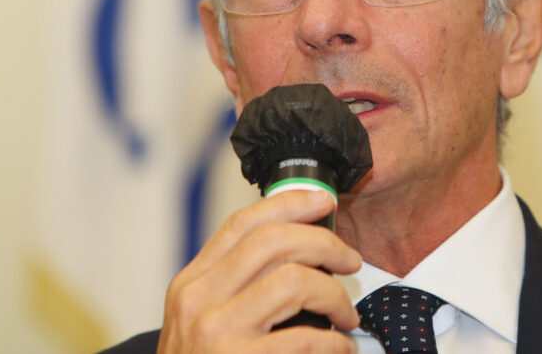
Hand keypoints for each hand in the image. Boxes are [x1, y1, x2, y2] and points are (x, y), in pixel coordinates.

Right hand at [158, 190, 361, 352]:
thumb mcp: (203, 322)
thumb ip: (238, 285)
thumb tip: (301, 247)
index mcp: (191, 284)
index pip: (242, 223)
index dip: (290, 203)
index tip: (326, 202)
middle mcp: (198, 302)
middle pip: (273, 241)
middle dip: (325, 243)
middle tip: (350, 261)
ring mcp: (217, 334)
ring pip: (295, 281)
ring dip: (335, 295)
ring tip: (346, 315)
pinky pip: (307, 340)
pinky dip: (336, 343)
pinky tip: (340, 350)